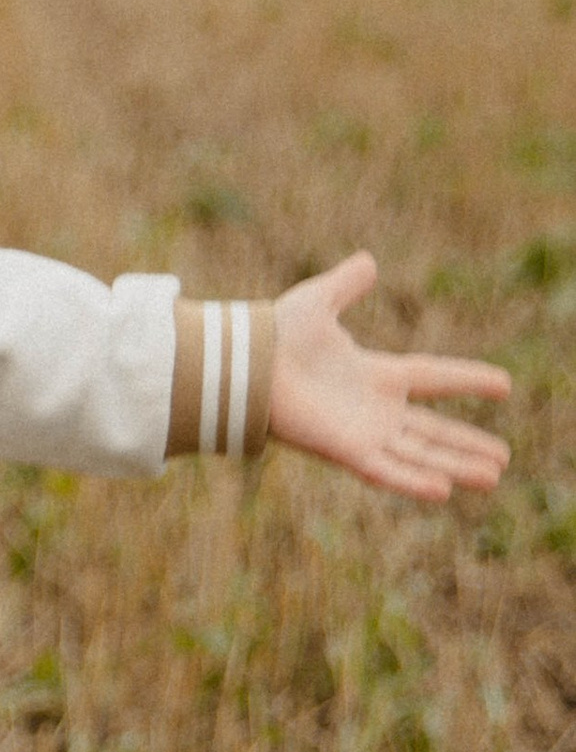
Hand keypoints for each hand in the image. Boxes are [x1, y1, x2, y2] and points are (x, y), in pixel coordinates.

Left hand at [269, 253, 510, 504]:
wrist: (246, 363)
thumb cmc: (275, 335)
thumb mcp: (319, 301)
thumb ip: (346, 284)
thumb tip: (369, 261)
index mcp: (374, 373)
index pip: (433, 377)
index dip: (468, 380)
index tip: (505, 385)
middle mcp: (374, 409)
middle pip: (432, 430)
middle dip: (467, 444)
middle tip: (504, 459)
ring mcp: (362, 433)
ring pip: (420, 454)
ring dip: (456, 466)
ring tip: (493, 477)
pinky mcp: (346, 451)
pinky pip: (387, 471)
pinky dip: (414, 481)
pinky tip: (445, 490)